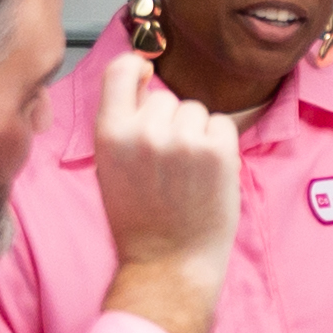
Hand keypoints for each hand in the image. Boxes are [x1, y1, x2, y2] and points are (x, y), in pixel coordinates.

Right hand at [94, 51, 240, 332]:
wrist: (167, 263)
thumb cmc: (138, 219)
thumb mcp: (110, 165)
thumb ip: (123, 123)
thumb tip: (143, 73)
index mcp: (109, 133)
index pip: (121, 69)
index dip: (136, 69)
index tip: (145, 76)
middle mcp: (144, 132)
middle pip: (166, 97)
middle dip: (171, 122)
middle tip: (167, 164)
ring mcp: (183, 140)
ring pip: (196, 111)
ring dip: (196, 134)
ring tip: (187, 174)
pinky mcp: (218, 151)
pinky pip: (222, 125)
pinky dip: (221, 145)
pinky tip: (208, 175)